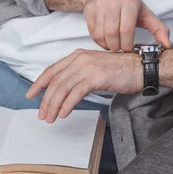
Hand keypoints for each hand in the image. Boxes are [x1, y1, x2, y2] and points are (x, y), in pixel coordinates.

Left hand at [26, 49, 142, 122]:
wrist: (142, 68)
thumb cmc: (121, 70)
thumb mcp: (95, 69)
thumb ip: (79, 76)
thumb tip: (65, 91)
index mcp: (77, 56)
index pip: (52, 70)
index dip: (39, 84)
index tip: (31, 94)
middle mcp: (80, 59)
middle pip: (56, 81)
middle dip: (46, 100)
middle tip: (42, 114)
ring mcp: (88, 67)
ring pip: (63, 88)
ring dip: (54, 105)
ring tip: (50, 118)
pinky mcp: (97, 77)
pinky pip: (76, 92)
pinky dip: (67, 104)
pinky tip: (64, 113)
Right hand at [82, 0, 170, 51]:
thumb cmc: (126, 2)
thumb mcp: (144, 12)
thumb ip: (158, 29)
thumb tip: (166, 45)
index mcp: (129, 1)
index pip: (126, 29)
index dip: (127, 44)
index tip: (129, 48)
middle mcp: (113, 1)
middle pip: (112, 33)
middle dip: (116, 46)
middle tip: (120, 48)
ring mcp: (98, 5)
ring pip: (100, 34)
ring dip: (107, 45)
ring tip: (113, 45)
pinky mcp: (88, 10)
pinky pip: (92, 32)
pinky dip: (99, 41)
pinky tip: (105, 39)